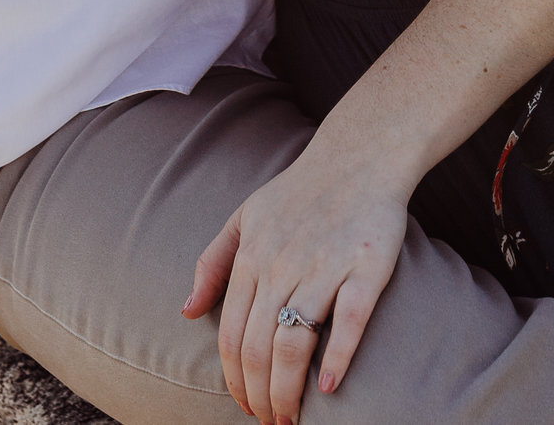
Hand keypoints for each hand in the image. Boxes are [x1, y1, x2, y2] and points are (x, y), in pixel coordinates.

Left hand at [183, 142, 410, 422]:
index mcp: (252, 256)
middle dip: (258, 394)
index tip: (242, 404)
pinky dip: (338, 356)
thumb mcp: (244, 217)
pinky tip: (328, 388)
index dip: (234, 378)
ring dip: (287, 389)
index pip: (233, 333)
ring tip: (288, 417)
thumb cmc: (300, 191)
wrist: (359, 155)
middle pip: (260, 346)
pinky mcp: (366, 266)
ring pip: (295, 341)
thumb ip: (213, 263)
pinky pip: (350, 319)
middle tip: (266, 421)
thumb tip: (187, 312)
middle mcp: (282, 263)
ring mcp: (325, 265)